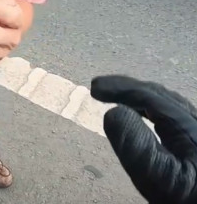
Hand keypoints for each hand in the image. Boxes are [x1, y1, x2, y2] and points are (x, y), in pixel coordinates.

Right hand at [91, 75, 196, 203]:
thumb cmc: (189, 200)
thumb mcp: (161, 179)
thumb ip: (138, 147)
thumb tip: (112, 111)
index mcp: (187, 126)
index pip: (150, 96)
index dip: (120, 89)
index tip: (94, 89)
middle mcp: (194, 123)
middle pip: (159, 96)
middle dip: (126, 89)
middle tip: (98, 89)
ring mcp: (195, 132)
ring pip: (166, 105)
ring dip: (137, 98)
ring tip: (115, 98)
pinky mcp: (193, 145)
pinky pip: (170, 118)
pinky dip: (148, 111)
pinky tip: (141, 117)